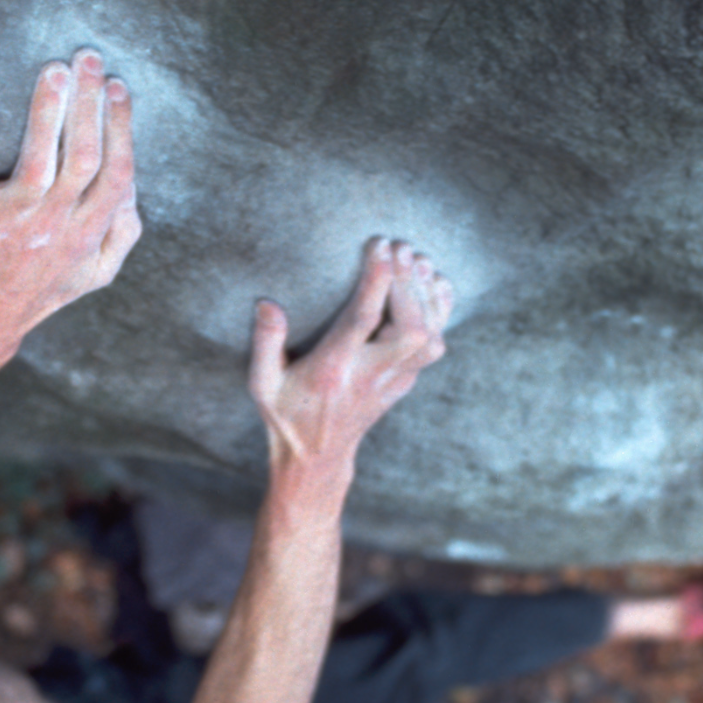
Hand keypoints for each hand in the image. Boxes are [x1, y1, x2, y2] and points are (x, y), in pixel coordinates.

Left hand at [0, 49, 141, 368]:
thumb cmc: (42, 288)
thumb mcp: (97, 273)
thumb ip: (123, 232)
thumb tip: (134, 184)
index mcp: (87, 232)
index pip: (116, 171)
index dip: (121, 126)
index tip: (118, 86)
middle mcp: (53, 222)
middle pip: (83, 154)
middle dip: (90, 101)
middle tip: (88, 57)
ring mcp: (10, 218)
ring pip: (36, 157)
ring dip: (47, 109)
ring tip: (55, 69)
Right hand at [248, 237, 453, 475]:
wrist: (317, 458)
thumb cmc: (286, 415)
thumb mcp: (262, 384)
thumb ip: (265, 343)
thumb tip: (267, 303)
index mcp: (333, 369)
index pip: (362, 320)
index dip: (376, 279)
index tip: (379, 243)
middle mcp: (369, 376)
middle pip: (410, 330)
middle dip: (409, 284)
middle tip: (401, 246)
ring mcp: (393, 382)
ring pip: (431, 340)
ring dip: (428, 297)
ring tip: (416, 259)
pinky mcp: (405, 383)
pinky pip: (435, 346)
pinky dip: (440, 311)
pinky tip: (434, 282)